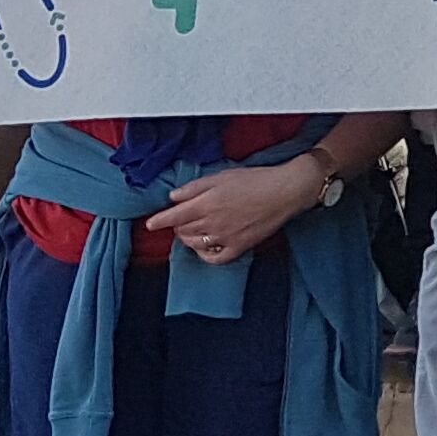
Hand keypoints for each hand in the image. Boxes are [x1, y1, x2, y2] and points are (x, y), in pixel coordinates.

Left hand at [147, 154, 329, 266]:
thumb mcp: (222, 176)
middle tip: (183, 219)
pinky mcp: (239, 247)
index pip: (174, 216)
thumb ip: (195, 187)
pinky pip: (215, 259)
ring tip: (193, 230)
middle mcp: (212, 223)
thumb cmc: (256, 180)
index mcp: (207, 203)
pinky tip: (205, 248)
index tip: (151, 224)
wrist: (285, 191)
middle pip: (183, 231)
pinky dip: (205, 255)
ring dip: (189, 238)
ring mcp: (225, 238)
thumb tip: (174, 197)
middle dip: (178, 226)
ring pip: (195, 244)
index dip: (159, 221)